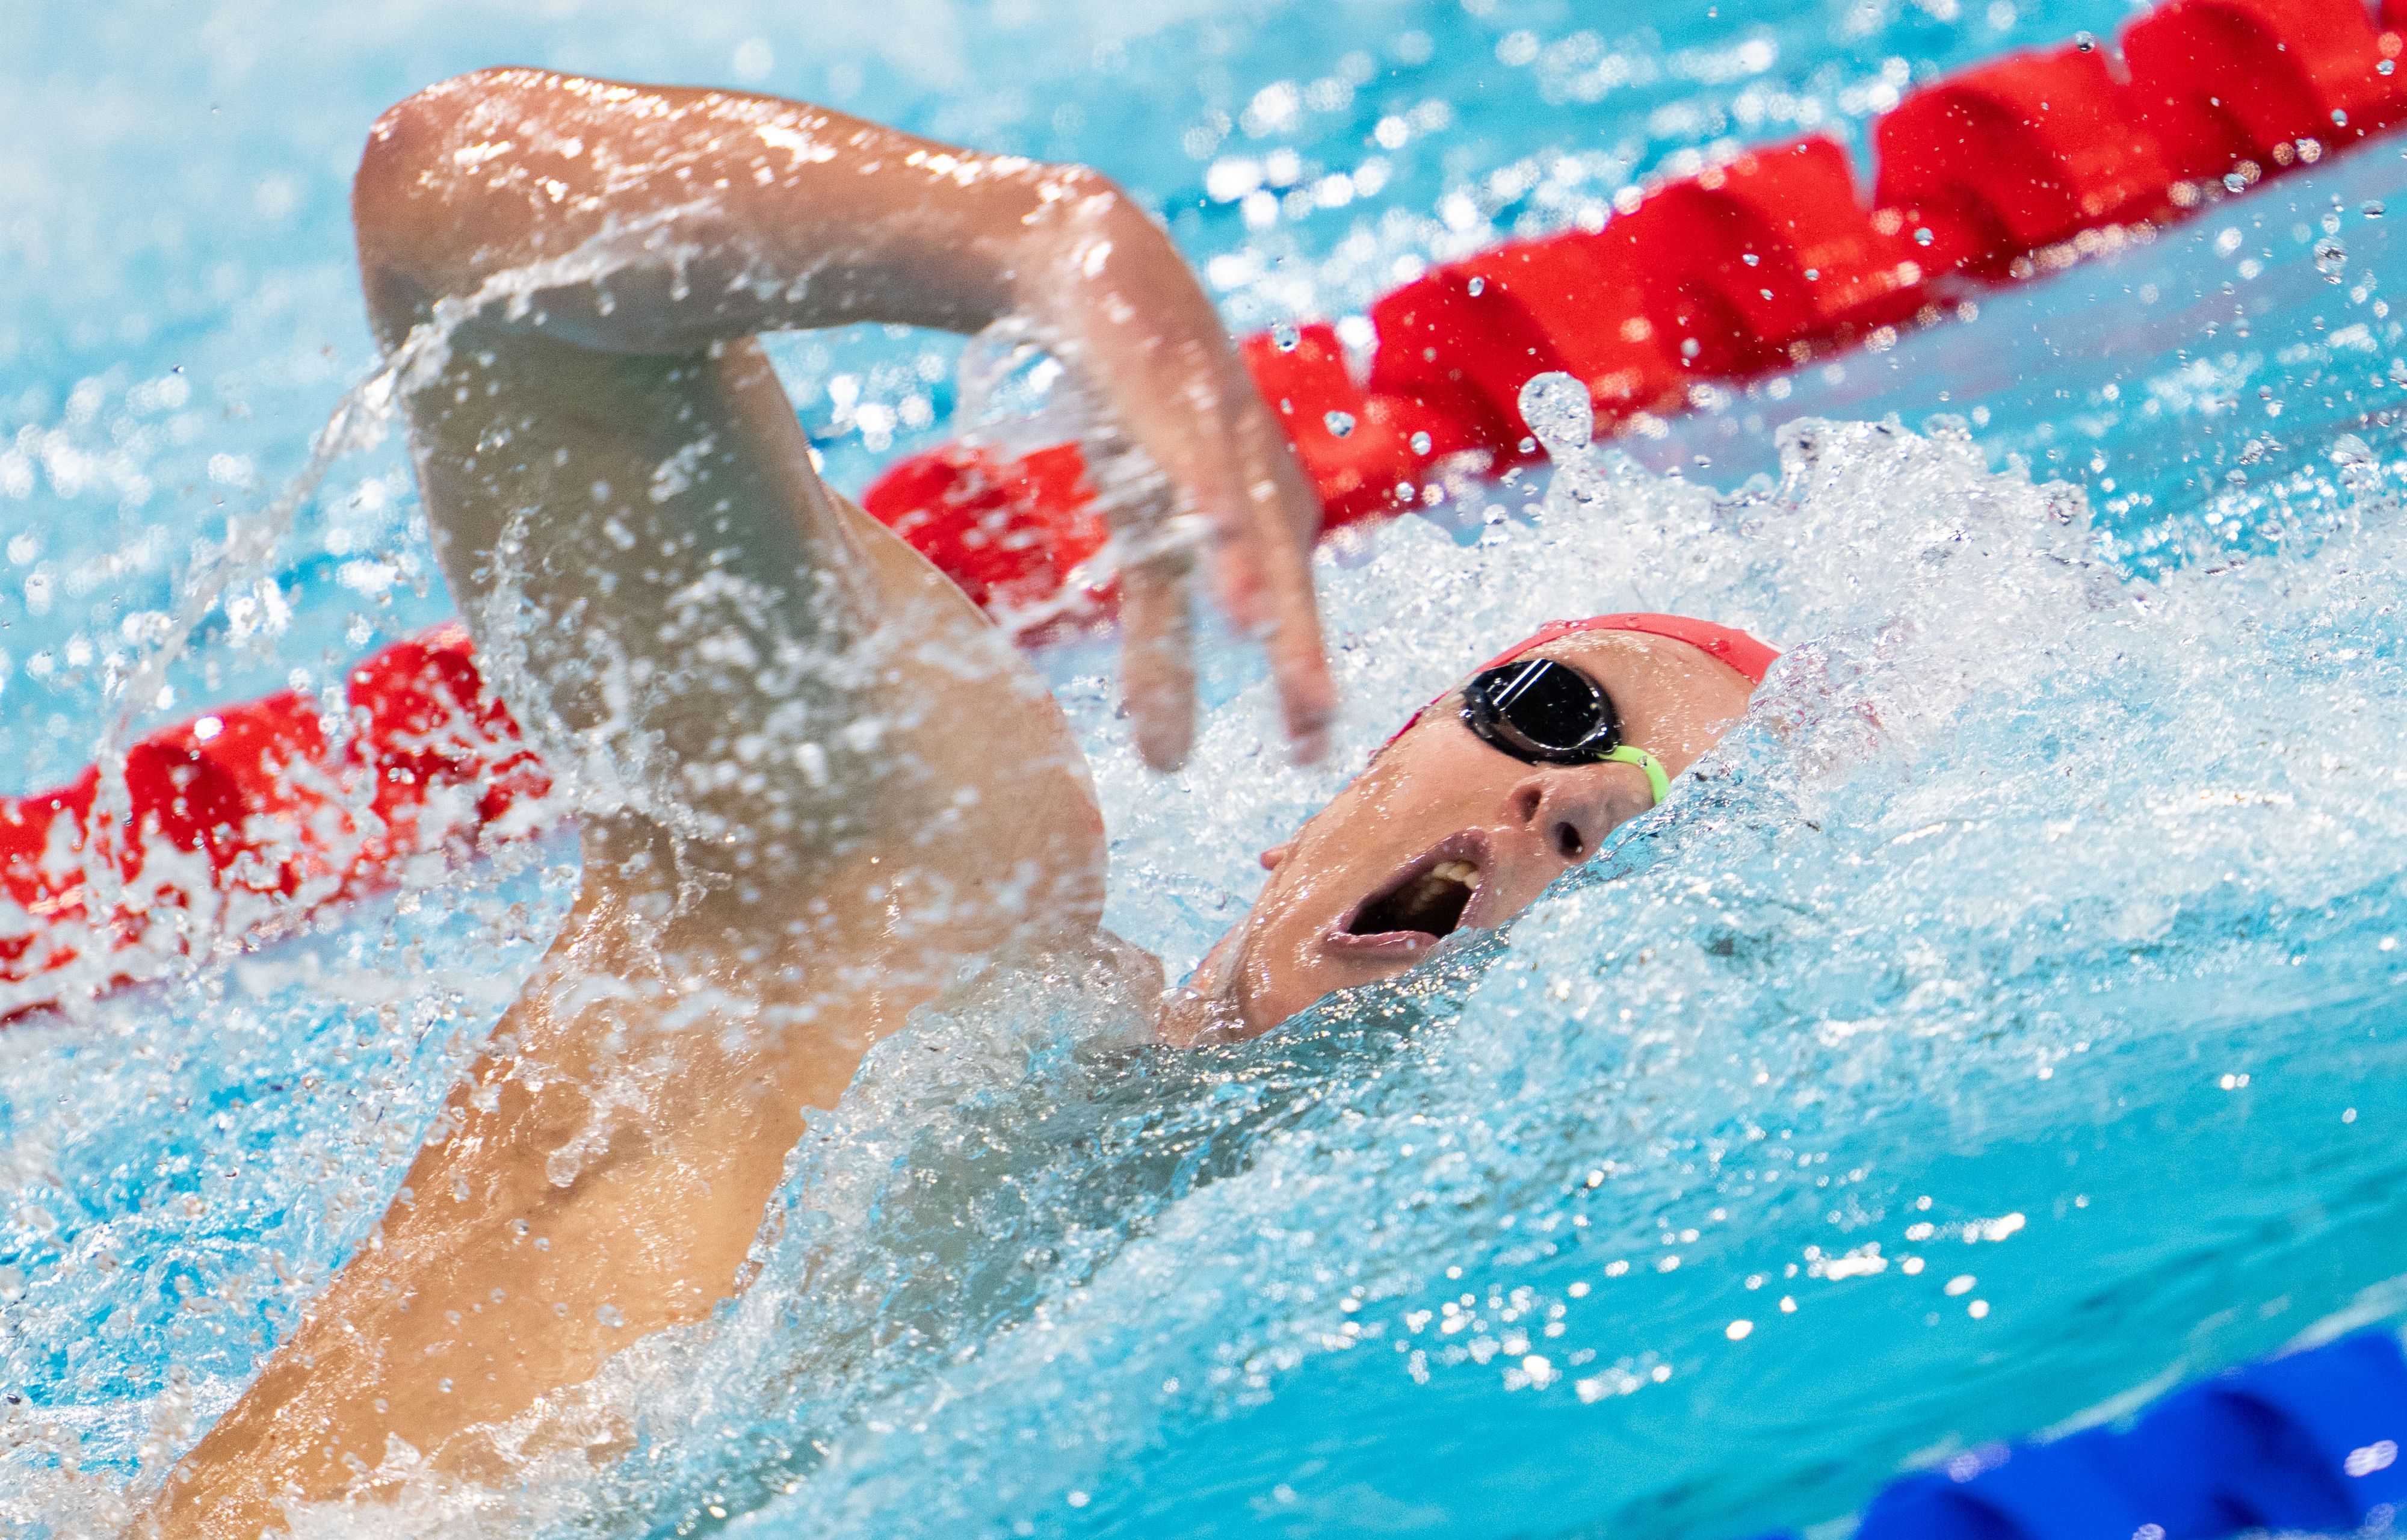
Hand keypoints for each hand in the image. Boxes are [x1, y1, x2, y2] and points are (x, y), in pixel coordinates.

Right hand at [1017, 185, 1335, 770]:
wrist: (1092, 269)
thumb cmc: (1138, 416)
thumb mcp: (1147, 541)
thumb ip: (1161, 649)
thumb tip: (1168, 764)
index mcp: (1266, 514)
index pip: (1295, 613)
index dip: (1303, 681)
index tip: (1311, 759)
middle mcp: (1256, 469)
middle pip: (1284, 568)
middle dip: (1299, 645)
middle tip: (1313, 722)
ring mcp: (1213, 416)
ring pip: (1238, 501)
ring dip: (1248, 564)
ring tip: (1258, 630)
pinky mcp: (1161, 370)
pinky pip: (1180, 430)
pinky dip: (1197, 475)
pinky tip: (1207, 517)